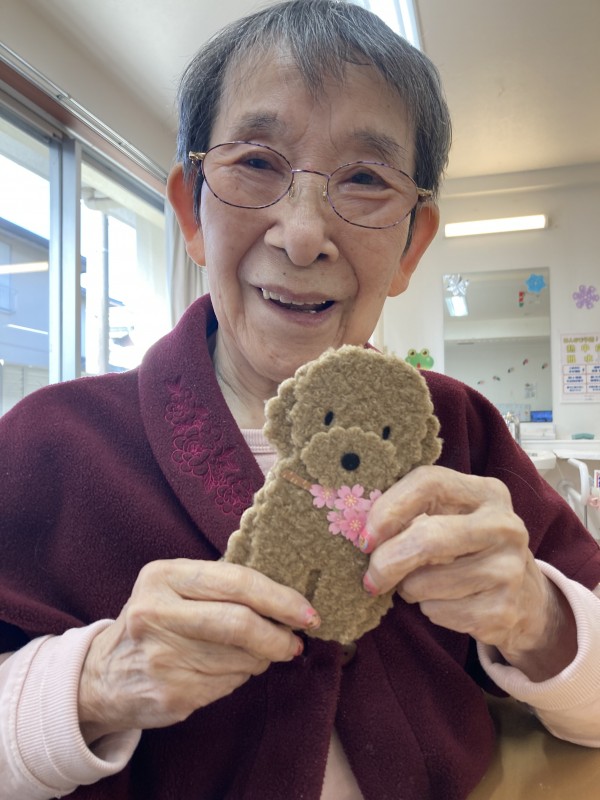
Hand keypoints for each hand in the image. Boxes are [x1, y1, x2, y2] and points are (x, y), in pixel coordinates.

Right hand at [78, 559, 319, 740]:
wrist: (103, 676)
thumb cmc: (156, 621)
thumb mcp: (173, 588)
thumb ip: (221, 586)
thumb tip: (288, 602)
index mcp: (163, 576)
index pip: (236, 581)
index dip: (280, 597)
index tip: (307, 611)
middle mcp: (156, 613)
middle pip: (240, 623)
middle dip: (279, 635)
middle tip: (296, 641)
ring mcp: (162, 657)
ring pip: (240, 658)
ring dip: (262, 657)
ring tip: (259, 653)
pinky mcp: (171, 693)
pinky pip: (229, 683)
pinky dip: (241, 676)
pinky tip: (230, 669)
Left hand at [360, 466, 576, 679]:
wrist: (526, 598)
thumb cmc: (469, 549)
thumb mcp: (452, 518)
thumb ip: (415, 513)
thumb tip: (361, 529)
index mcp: (487, 492)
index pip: (429, 482)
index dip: (389, 508)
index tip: (366, 537)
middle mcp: (504, 525)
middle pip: (427, 538)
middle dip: (387, 561)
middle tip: (371, 577)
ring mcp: (509, 569)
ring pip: (426, 583)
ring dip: (410, 589)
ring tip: (423, 584)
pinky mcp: (504, 609)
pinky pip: (439, 612)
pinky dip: (430, 610)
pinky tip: (446, 603)